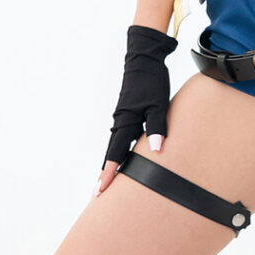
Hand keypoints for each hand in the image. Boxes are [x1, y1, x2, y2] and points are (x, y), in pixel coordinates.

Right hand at [94, 25, 177, 198]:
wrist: (144, 58)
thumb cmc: (152, 80)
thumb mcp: (158, 104)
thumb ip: (158, 127)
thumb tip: (157, 150)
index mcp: (126, 121)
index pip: (115, 154)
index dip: (108, 173)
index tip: (100, 190)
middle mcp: (121, 122)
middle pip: (111, 154)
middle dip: (104, 175)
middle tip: (96, 195)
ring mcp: (123, 118)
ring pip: (116, 147)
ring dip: (111, 164)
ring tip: (106, 182)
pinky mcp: (128, 114)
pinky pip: (122, 138)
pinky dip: (120, 151)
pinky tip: (124, 159)